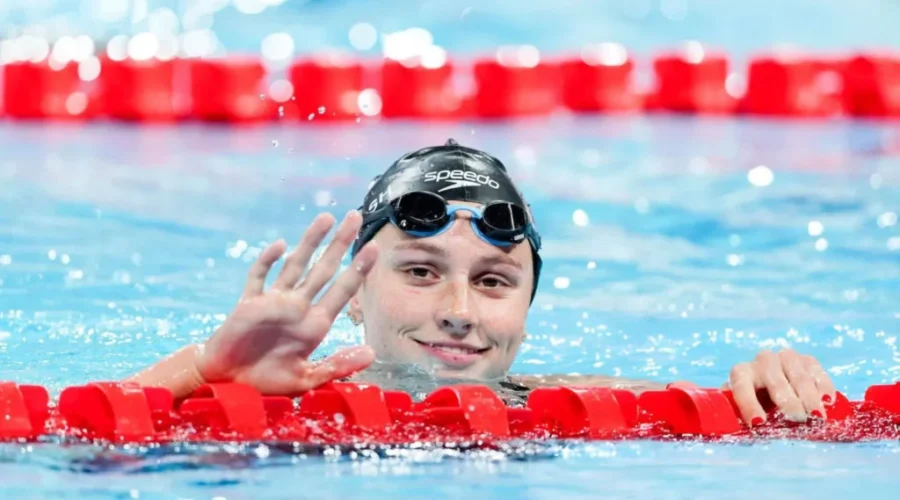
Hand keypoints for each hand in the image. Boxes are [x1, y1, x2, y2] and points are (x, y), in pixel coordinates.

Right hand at [195, 210, 378, 394]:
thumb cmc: (267, 382)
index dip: (358, 269)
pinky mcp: (248, 304)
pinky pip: (258, 278)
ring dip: (310, 241)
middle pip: (324, 269)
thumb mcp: (307, 379)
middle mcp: (298, 307)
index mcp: (315, 325)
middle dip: (340, 243)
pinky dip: (268, 262)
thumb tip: (372, 353)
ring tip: (327, 217)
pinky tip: (280, 246)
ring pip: (296, 265)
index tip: (375, 247)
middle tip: (356, 216)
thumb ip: (337, 365)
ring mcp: (274, 302)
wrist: (229, 384)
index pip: (342, 290)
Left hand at [670, 349, 835, 425]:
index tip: (759, 424)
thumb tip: (688, 404)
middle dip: (786, 400)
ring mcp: (786, 357)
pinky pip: (817, 371)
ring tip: (816, 416)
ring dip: (808, 396)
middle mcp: (762, 360)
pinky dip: (823, 386)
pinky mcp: (808, 360)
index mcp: (740, 372)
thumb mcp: (735, 407)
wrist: (775, 389)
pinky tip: (829, 401)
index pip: (740, 384)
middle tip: (797, 420)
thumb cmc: (752, 405)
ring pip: (797, 375)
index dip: (748, 404)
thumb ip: (721, 409)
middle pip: (773, 378)